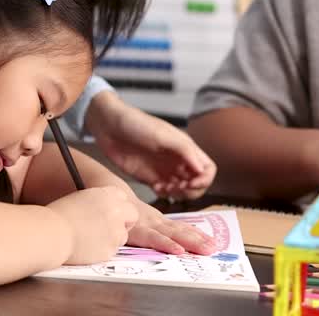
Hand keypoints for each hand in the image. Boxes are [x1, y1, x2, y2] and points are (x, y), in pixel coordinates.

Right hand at [47, 186, 138, 263]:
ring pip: (123, 236)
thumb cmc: (57, 216)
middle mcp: (116, 210)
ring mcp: (116, 231)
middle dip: (125, 222)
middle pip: (132, 215)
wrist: (52, 233)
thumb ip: (96, 204)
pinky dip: (103, 251)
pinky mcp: (112, 249)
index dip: (117, 207)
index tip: (111, 213)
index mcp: (107, 194)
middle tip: (110, 228)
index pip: (123, 198)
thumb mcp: (79, 199)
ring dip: (113, 238)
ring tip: (92, 239)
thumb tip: (101, 212)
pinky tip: (88, 248)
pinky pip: (113, 251)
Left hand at [87, 91, 216, 199]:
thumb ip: (184, 151)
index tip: (191, 183)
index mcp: (186, 148)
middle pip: (198, 183)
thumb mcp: (163, 135)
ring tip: (164, 187)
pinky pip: (166, 192)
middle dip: (191, 190)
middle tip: (177, 187)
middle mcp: (179, 160)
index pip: (208, 169)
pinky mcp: (152, 178)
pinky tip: (155, 186)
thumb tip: (202, 170)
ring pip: (183, 190)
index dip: (204, 179)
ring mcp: (166, 170)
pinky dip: (165, 194)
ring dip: (178, 194)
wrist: (110, 128)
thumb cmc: (137, 124)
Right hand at [126, 201, 216, 254]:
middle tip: (215, 248)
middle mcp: (157, 221)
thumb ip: (150, 227)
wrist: (107, 196)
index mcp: (158, 220)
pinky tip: (178, 250)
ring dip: (192, 242)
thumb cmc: (121, 211)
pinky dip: (168, 244)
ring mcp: (150, 225)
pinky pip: (155, 239)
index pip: (182, 228)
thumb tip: (164, 237)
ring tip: (207, 249)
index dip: (198, 234)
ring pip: (175, 234)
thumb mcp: (137, 218)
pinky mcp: (139, 231)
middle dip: (200, 240)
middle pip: (183, 231)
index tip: (213, 242)